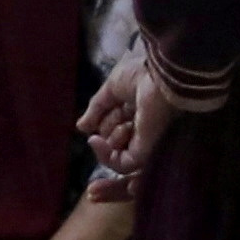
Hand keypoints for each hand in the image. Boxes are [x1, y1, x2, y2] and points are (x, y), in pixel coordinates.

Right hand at [81, 56, 219, 174]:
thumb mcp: (111, 88)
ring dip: (108, 139)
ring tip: (123, 123)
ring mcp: (146, 142)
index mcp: (137, 109)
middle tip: (119, 113)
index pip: (112, 125)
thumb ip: (97, 108)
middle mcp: (142, 127)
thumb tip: (81, 127)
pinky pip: (121, 164)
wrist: (158, 78)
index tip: (92, 119)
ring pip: (115, 154)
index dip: (101, 121)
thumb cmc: (141, 74)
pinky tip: (96, 141)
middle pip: (112, 139)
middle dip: (107, 127)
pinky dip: (105, 156)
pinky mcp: (147, 153)